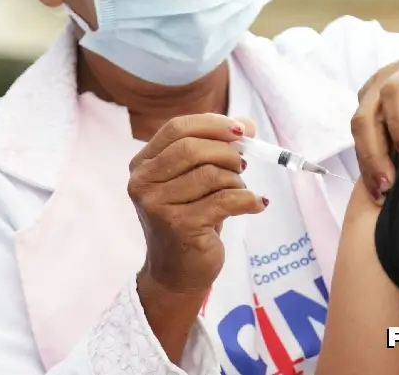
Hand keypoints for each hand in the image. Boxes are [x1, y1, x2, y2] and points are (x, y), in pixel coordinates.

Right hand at [127, 113, 267, 295]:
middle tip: (242, 165)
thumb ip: (215, 148)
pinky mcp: (179, 226)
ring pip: (211, 174)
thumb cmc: (189, 220)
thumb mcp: (195, 180)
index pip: (177, 128)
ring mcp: (158, 206)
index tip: (241, 130)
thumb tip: (246, 124)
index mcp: (143, 164)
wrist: (176, 273)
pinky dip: (248, 199)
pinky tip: (256, 204)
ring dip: (236, 180)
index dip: (212, 124)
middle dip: (227, 153)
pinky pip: (225, 200)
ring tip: (239, 192)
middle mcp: (143, 183)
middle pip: (193, 148)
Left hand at [351, 31, 398, 202]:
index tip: (379, 195)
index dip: (366, 164)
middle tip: (389, 182)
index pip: (358, 134)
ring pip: (391, 93)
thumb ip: (395, 146)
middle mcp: (381, 85)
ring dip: (398, 124)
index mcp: (370, 101)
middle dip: (374, 152)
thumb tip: (390, 193)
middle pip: (365, 116)